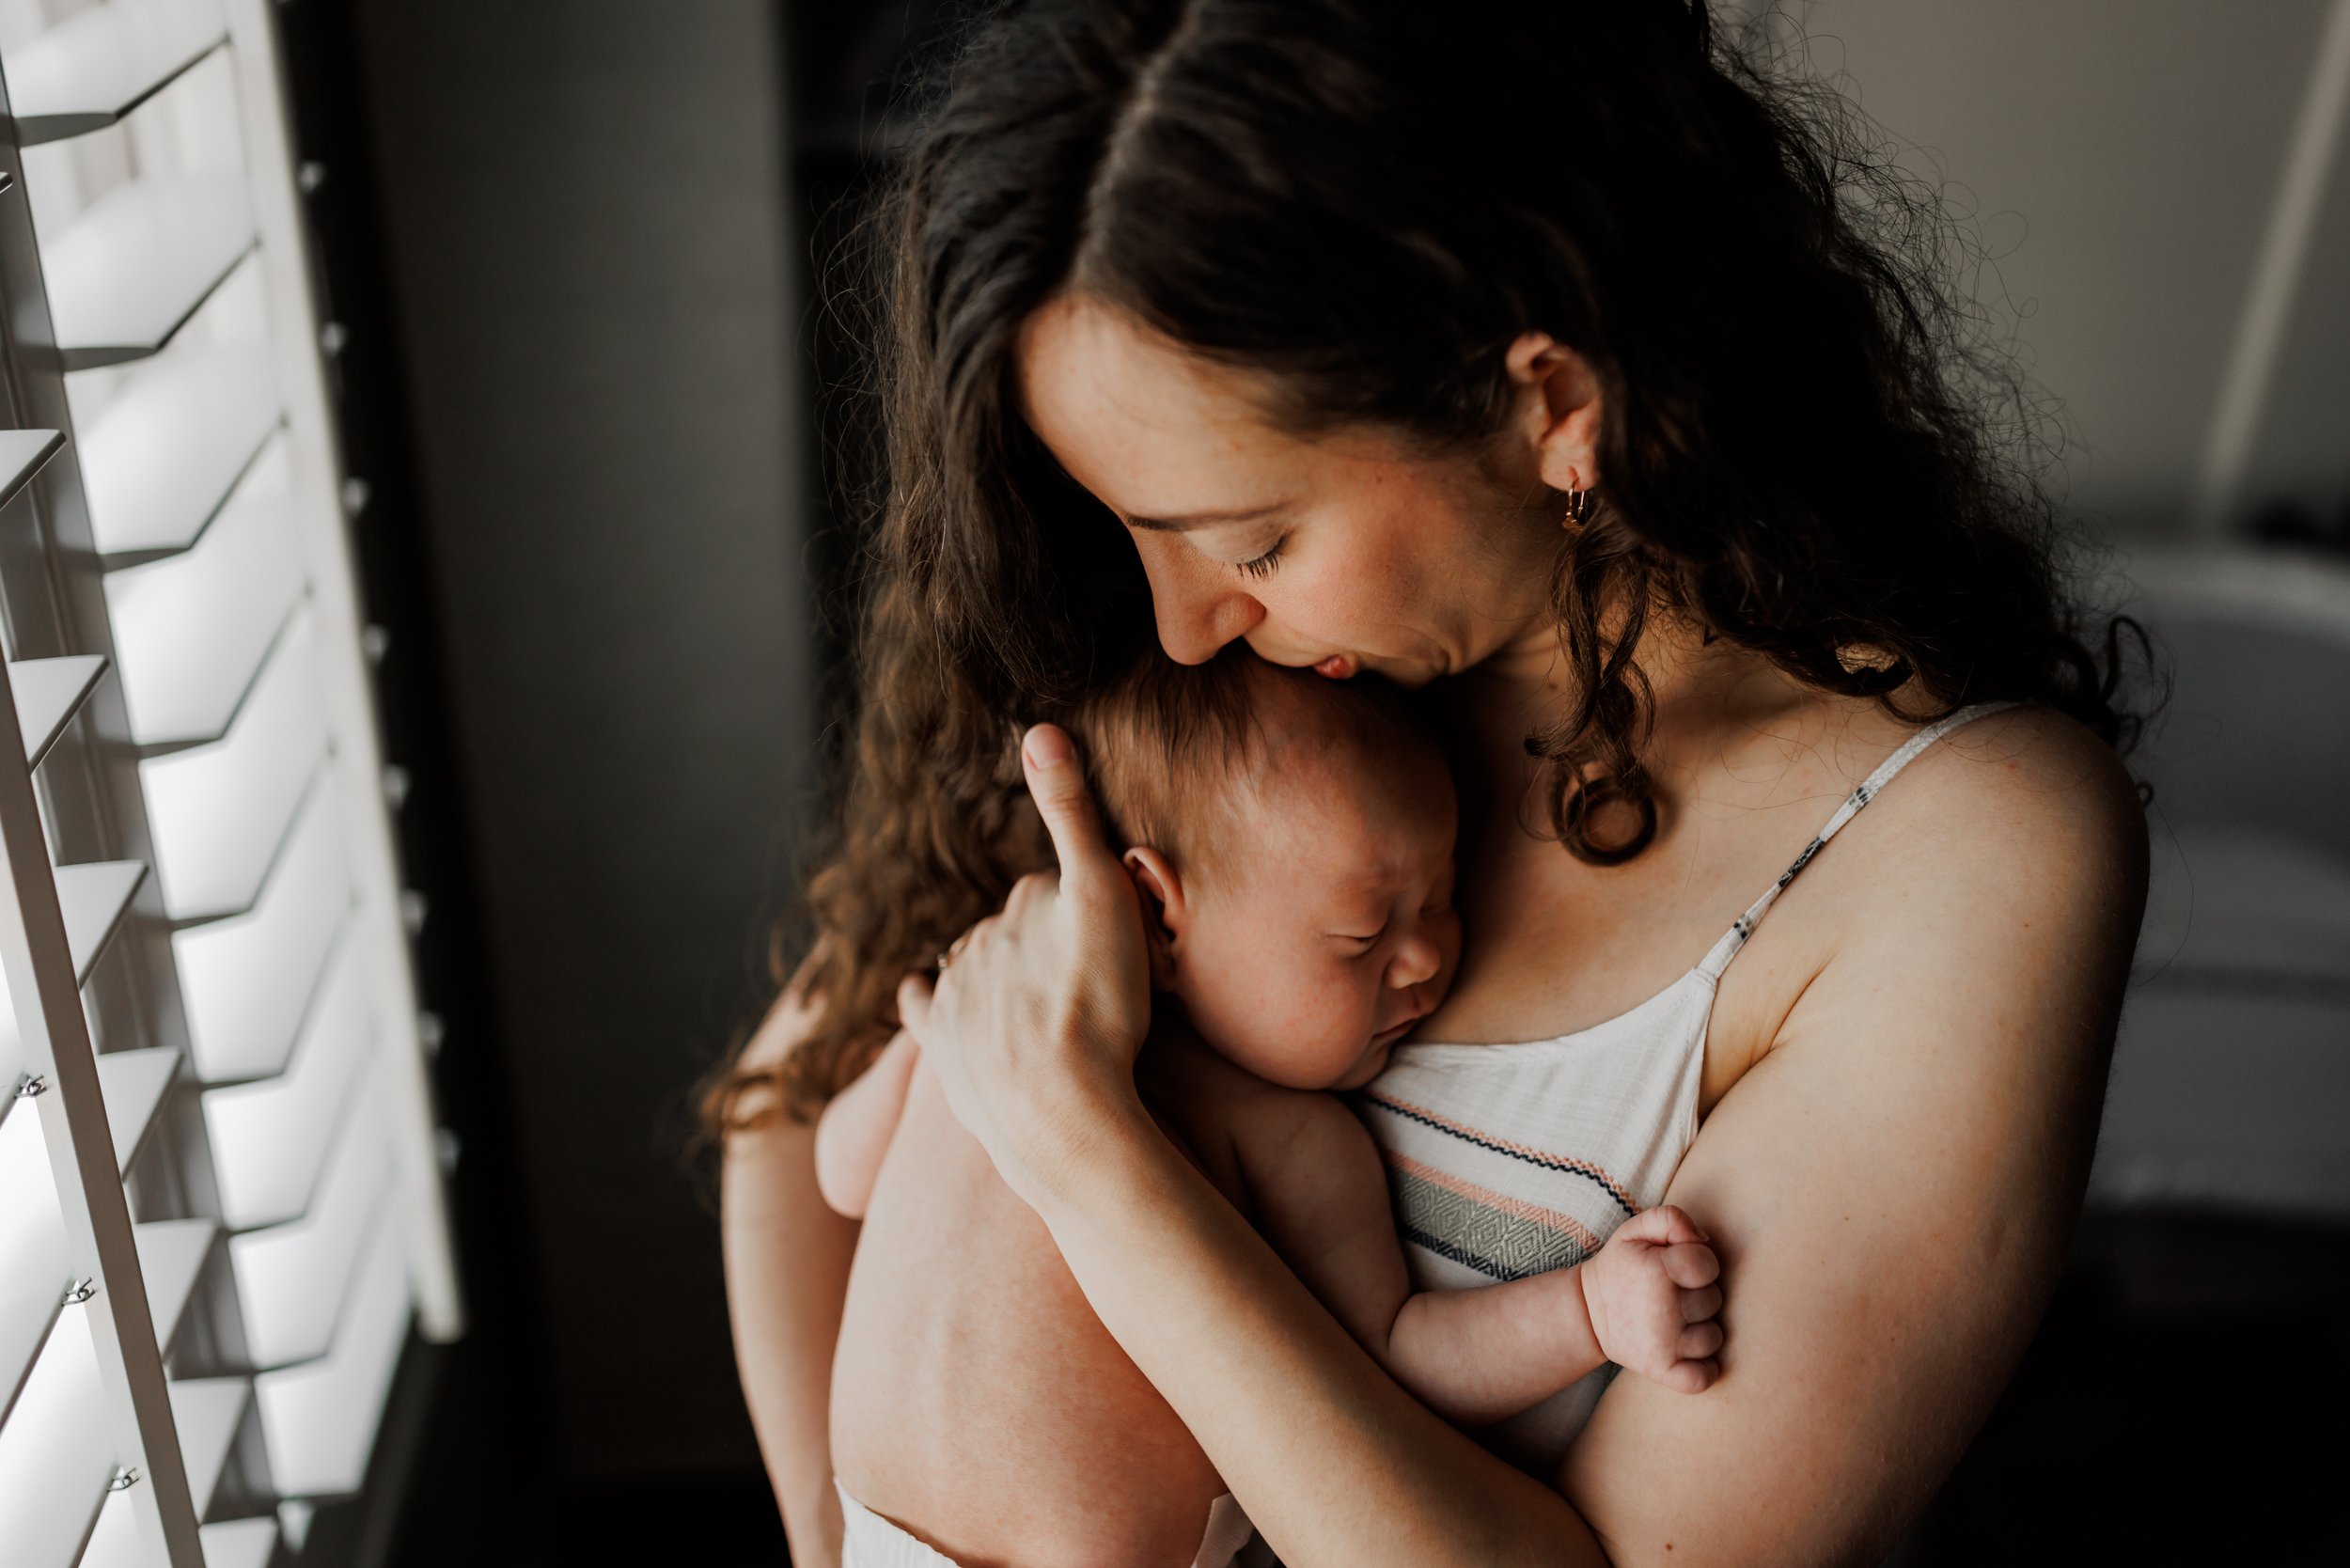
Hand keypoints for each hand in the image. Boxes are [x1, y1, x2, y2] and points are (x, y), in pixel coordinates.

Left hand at [895, 725, 1155, 1202]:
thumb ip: (1072, 813)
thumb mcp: (1102, 899)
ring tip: (1043, 1009)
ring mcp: (956, 993)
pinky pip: (924, 1005)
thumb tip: (1039, 727)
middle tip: (1087, 981)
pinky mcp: (940, 1044)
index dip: (1086, 908)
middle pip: (1018, 928)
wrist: (1062, 1114)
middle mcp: (979, 939)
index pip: (1056, 887)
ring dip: (1001, 975)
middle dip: (1043, 942)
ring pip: (977, 965)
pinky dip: (933, 1000)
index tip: (1112, 938)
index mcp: (1025, 901)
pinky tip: (945, 1007)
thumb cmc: (1098, 1008)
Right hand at [1579, 1205, 1723, 1393]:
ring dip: (1701, 1329)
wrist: (1586, 1313)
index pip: (1707, 1264)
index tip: (1681, 1266)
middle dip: (1699, 1294)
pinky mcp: (1661, 1370)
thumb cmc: (1620, 1267)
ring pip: (1713, 1338)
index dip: (1700, 1262)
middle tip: (1673, 1293)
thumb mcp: (1635, 1231)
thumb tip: (1702, 1239)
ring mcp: (1663, 1345)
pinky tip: (1690, 1354)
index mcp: (1656, 1271)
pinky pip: (1702, 1378)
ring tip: (1677, 1320)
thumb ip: (1671, 1219)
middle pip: (1714, 1301)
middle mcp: (1662, 1310)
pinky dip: (1703, 1370)